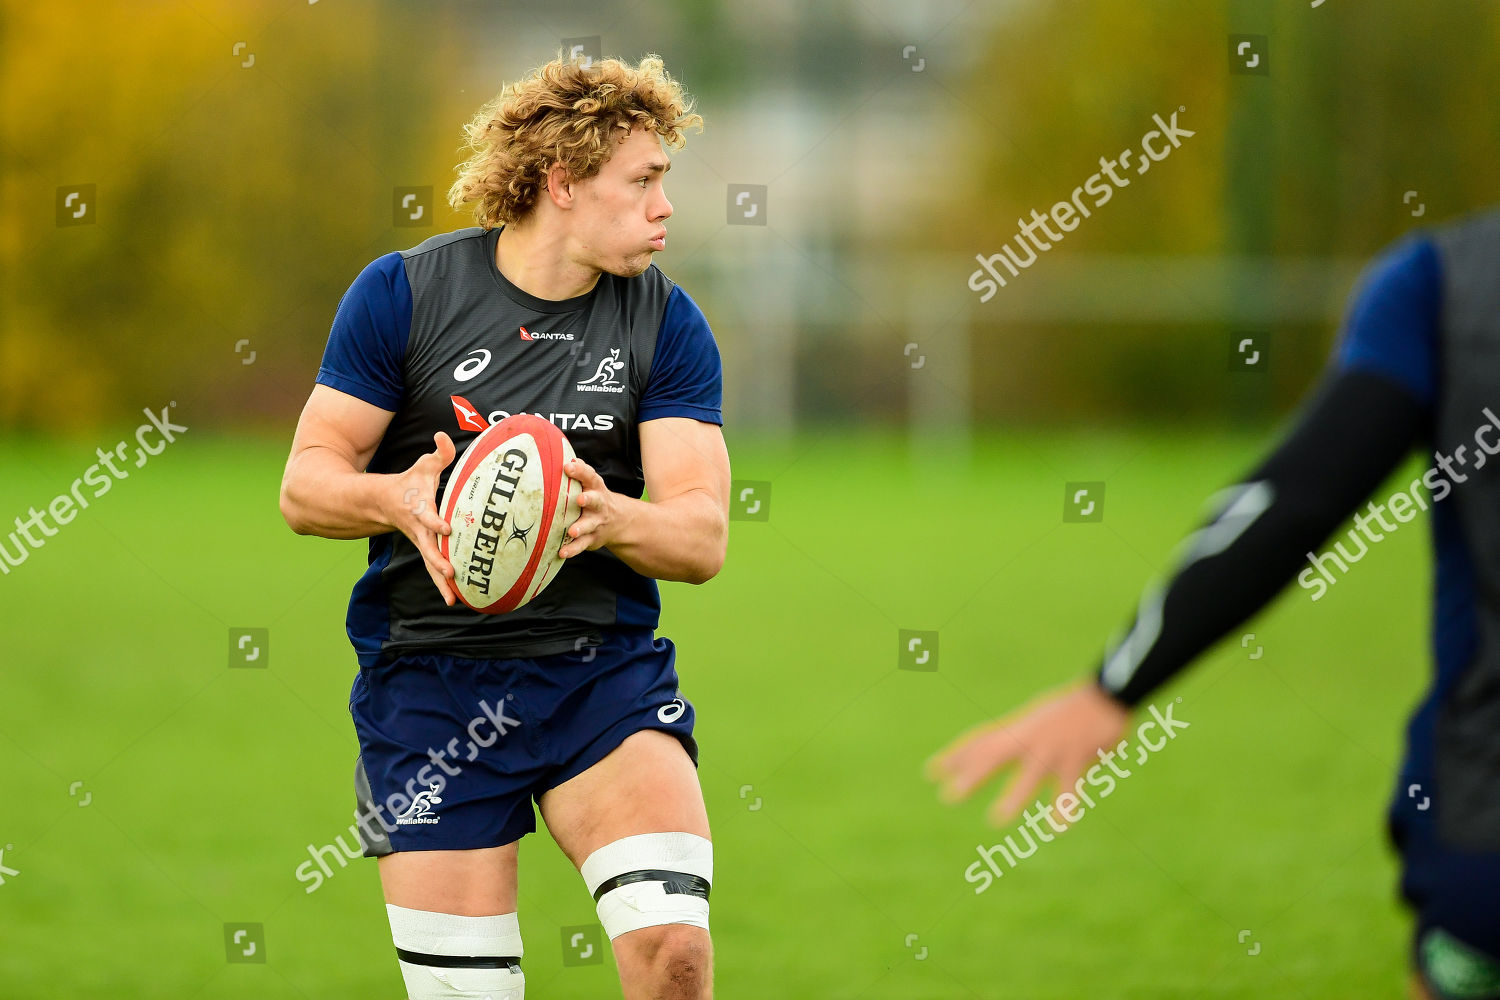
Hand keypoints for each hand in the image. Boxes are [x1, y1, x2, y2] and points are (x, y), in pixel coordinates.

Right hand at [381, 431, 456, 604]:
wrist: (382, 503)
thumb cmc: (409, 483)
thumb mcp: (423, 466)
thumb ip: (438, 453)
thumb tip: (442, 435)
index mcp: (419, 509)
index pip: (428, 517)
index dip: (436, 522)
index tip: (446, 528)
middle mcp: (419, 530)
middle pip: (428, 548)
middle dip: (438, 561)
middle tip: (450, 573)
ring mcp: (421, 542)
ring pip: (430, 564)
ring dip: (440, 582)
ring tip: (452, 599)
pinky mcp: (424, 550)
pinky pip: (433, 569)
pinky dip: (441, 584)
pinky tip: (454, 599)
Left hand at [560, 457, 625, 558]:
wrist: (620, 521)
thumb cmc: (597, 497)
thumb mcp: (592, 483)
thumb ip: (581, 473)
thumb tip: (566, 457)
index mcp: (596, 489)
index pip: (590, 476)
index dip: (580, 471)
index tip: (568, 466)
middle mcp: (598, 505)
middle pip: (595, 500)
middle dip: (588, 499)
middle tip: (579, 499)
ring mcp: (596, 523)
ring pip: (589, 525)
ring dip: (580, 528)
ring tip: (571, 531)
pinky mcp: (592, 538)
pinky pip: (582, 545)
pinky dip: (572, 550)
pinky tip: (562, 552)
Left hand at [926, 681, 1129, 826]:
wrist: (1104, 696)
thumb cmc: (1069, 709)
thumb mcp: (1035, 719)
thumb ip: (1015, 736)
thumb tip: (992, 746)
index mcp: (1019, 729)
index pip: (981, 742)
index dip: (957, 756)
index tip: (933, 771)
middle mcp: (1030, 739)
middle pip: (995, 757)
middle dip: (972, 776)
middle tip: (949, 796)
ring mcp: (1052, 751)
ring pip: (1030, 776)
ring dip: (1014, 797)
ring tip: (997, 819)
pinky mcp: (1077, 760)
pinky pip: (1069, 789)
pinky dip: (1064, 808)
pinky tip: (1058, 825)